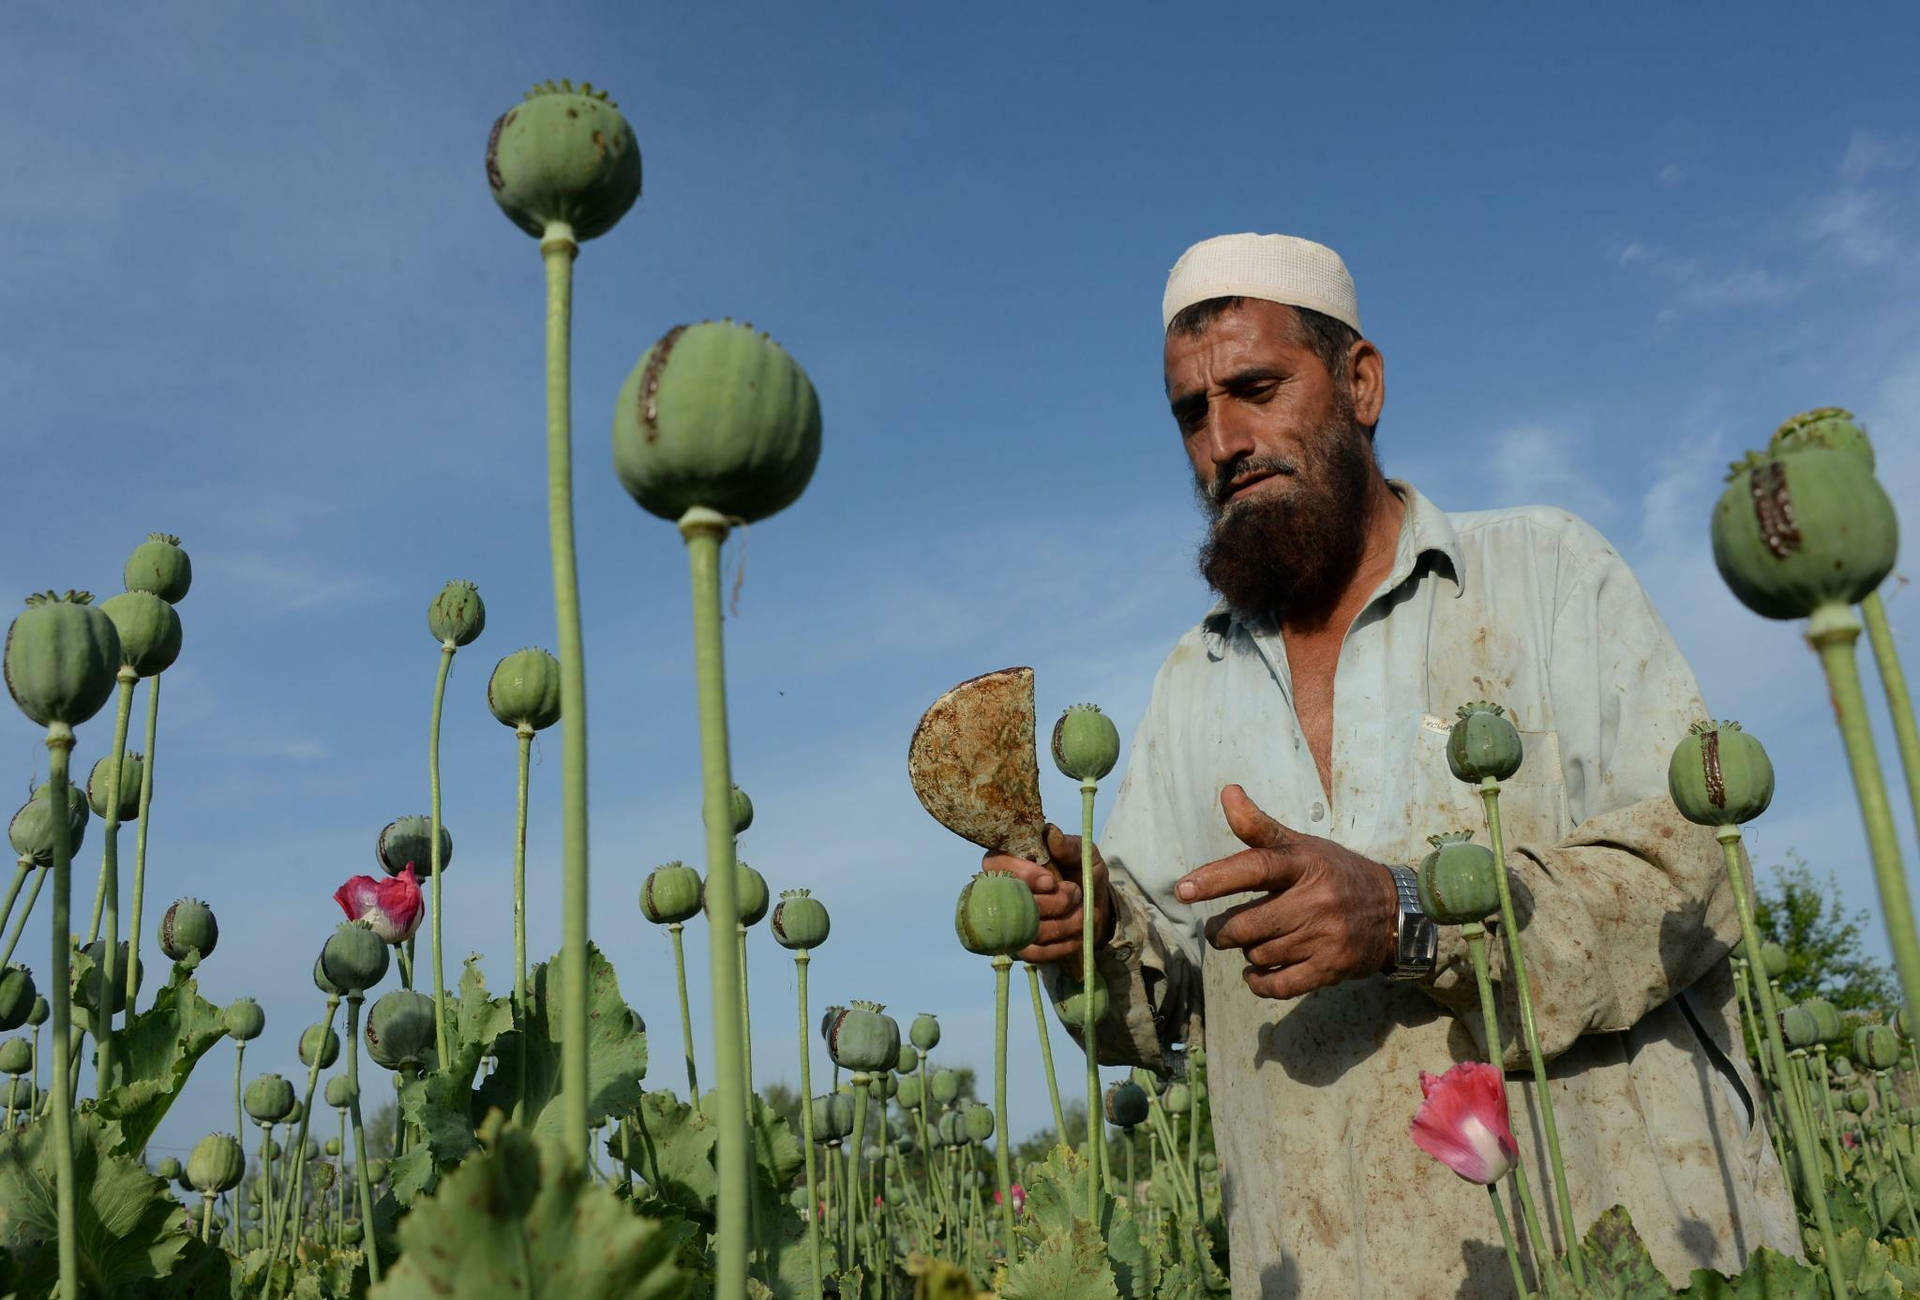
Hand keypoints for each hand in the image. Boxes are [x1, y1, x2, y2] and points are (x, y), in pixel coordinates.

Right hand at [982, 824, 1111, 966]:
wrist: (1098, 911)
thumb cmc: (1083, 875)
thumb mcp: (1084, 855)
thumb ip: (1069, 845)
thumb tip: (1051, 834)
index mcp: (1010, 862)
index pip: (994, 864)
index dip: (1020, 874)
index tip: (1050, 881)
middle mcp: (1001, 892)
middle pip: (1010, 900)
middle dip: (1050, 901)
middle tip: (1074, 894)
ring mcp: (1008, 923)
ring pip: (1025, 929)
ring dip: (1060, 923)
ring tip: (1080, 913)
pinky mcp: (1020, 948)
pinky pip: (1033, 952)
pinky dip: (1060, 945)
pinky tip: (1076, 935)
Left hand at [1176, 784, 1398, 999]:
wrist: (1394, 912)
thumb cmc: (1335, 874)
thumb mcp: (1302, 846)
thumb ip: (1259, 827)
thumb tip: (1227, 792)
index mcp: (1304, 864)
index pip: (1255, 867)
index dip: (1217, 878)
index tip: (1183, 889)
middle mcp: (1316, 900)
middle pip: (1247, 924)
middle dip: (1222, 931)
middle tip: (1219, 930)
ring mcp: (1326, 937)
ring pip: (1260, 953)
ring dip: (1247, 951)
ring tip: (1254, 940)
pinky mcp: (1331, 968)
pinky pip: (1280, 985)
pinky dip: (1259, 982)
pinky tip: (1255, 971)